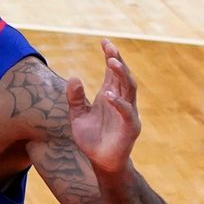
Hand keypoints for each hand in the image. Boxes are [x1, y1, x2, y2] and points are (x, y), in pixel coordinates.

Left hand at [67, 38, 140, 176]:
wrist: (100, 162)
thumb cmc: (91, 138)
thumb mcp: (77, 115)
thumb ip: (74, 98)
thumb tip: (73, 77)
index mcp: (109, 96)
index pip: (112, 72)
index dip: (110, 56)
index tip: (104, 41)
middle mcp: (120, 101)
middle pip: (122, 76)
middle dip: (117, 60)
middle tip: (109, 48)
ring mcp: (128, 114)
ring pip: (129, 89)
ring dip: (121, 75)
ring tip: (111, 62)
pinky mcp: (130, 128)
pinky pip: (127, 112)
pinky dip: (118, 103)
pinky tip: (108, 94)